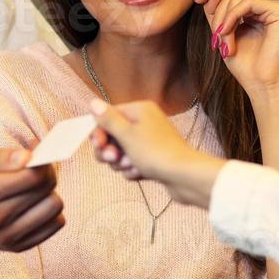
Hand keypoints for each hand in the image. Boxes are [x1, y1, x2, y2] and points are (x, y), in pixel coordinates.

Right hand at [0, 148, 63, 252]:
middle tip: (34, 171)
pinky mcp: (16, 247)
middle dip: (46, 175)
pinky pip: (54, 226)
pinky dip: (49, 213)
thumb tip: (28, 157)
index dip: (41, 163)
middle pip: (46, 191)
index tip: (35, 159)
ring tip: (32, 190)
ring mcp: (6, 236)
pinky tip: (34, 205)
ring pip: (54, 209)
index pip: (33, 176)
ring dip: (49, 194)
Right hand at [89, 99, 223, 205]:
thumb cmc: (156, 152)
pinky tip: (141, 173)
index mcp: (139, 110)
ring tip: (132, 166)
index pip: (108, 116)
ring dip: (121, 163)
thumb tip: (93, 102)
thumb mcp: (127, 134)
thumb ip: (108, 119)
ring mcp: (149, 141)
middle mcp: (145, 122)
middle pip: (112, 136)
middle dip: (110, 151)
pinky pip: (132, 164)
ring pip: (120, 153)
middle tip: (115, 158)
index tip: (98, 145)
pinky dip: (133, 170)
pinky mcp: (152, 158)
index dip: (99, 132)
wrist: (184, 176)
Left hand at [195, 0, 278, 97]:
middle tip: (216, 40)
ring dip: (223, 22)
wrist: (261, 84)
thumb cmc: (245, 65)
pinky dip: (232, 17)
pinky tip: (227, 33)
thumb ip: (215, 9)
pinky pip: (247, 2)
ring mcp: (274, 8)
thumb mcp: (221, 32)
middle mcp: (264, 6)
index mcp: (253, 10)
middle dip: (216, 14)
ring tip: (225, 45)